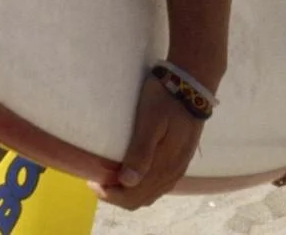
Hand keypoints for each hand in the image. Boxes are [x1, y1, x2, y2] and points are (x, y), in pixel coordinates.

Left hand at [91, 75, 205, 208]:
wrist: (192, 85)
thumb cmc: (166, 100)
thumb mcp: (150, 121)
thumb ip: (141, 152)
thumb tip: (126, 182)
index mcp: (164, 167)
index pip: (132, 197)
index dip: (110, 195)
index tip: (93, 180)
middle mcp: (172, 175)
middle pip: (139, 200)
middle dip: (115, 195)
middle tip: (98, 177)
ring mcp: (177, 170)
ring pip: (149, 195)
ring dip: (128, 192)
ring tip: (111, 175)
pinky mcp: (180, 163)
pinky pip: (158, 186)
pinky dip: (141, 187)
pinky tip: (132, 173)